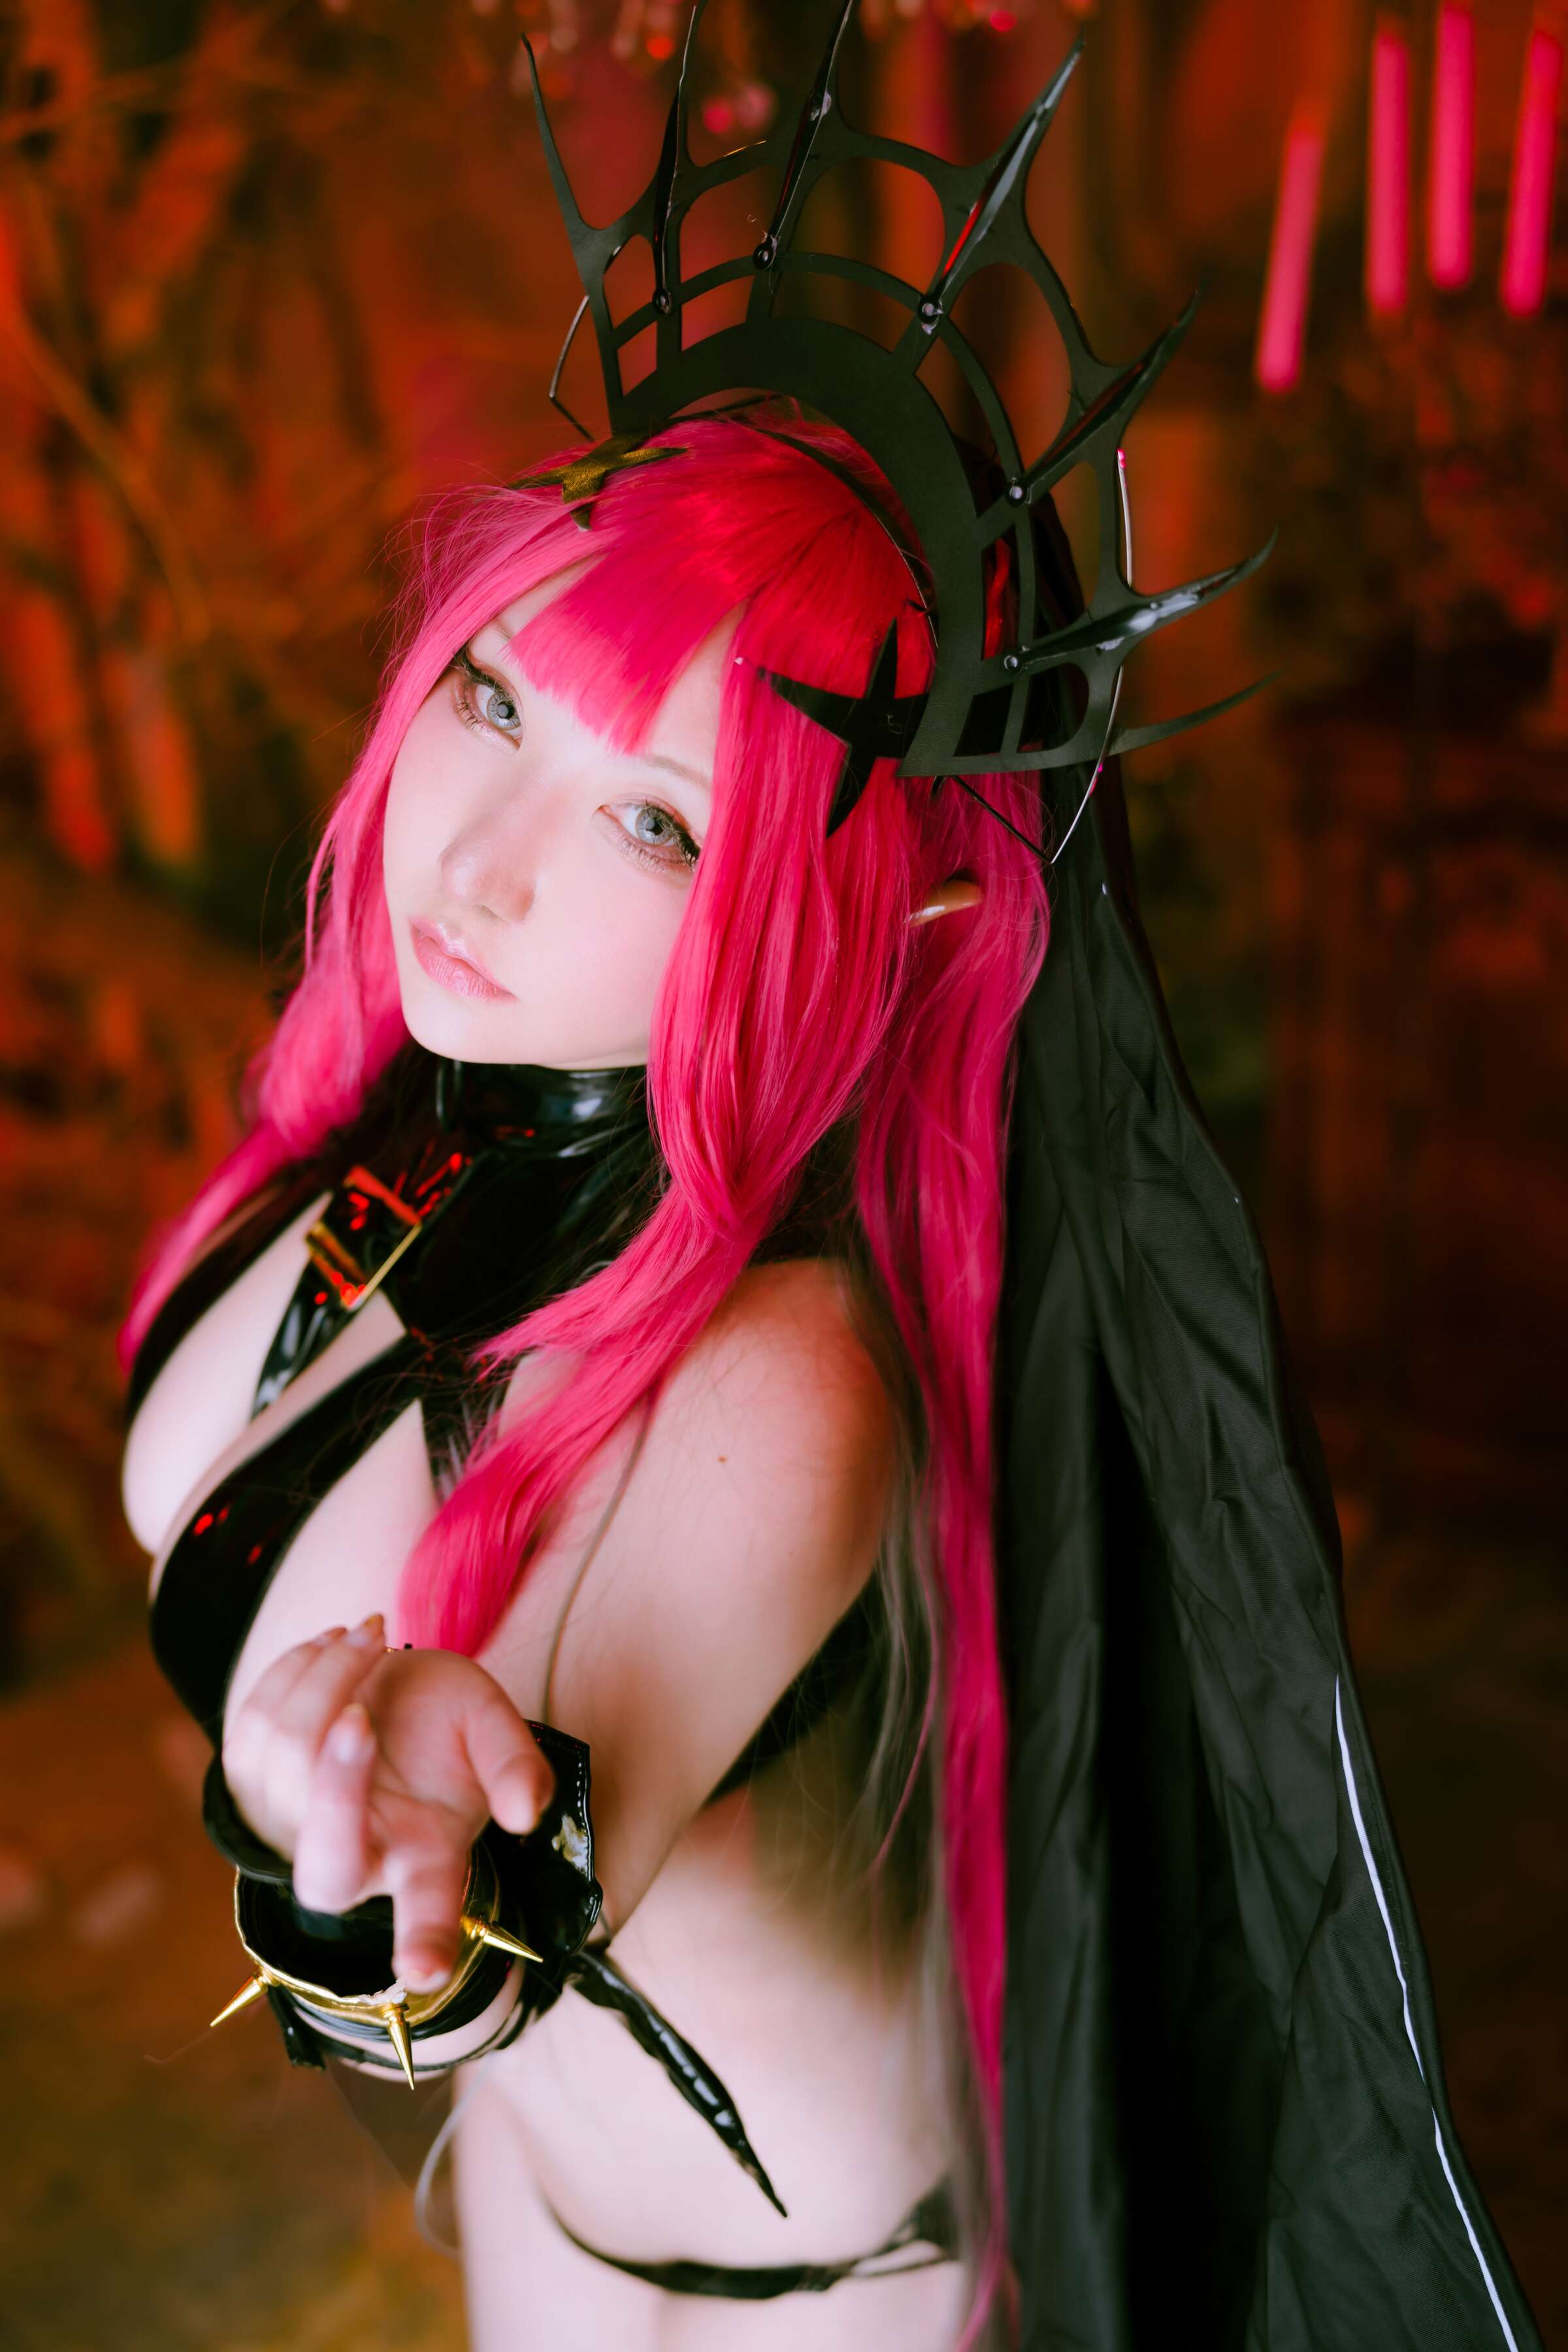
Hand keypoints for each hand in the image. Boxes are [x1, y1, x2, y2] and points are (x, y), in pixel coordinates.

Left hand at [222, 1616, 554, 1992]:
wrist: (394, 1692)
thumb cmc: (449, 1722)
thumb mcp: (493, 1728)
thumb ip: (515, 1765)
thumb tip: (525, 1812)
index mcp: (424, 1861)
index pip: (426, 1914)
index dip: (426, 1942)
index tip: (424, 1969)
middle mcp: (357, 1861)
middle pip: (326, 1858)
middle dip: (334, 1780)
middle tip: (361, 1710)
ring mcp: (292, 1830)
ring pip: (285, 1764)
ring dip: (325, 1682)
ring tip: (370, 1635)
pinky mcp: (250, 1787)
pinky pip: (253, 1728)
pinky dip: (293, 1672)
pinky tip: (329, 1646)